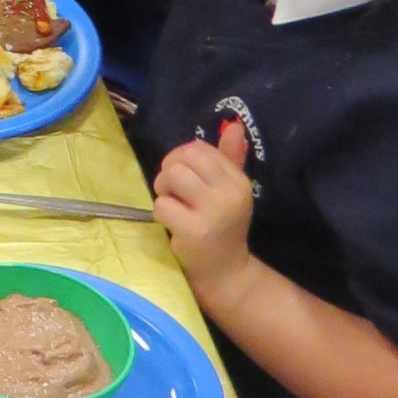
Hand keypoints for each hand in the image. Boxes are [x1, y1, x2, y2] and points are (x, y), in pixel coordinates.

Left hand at [154, 120, 257, 308]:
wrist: (226, 272)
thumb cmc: (223, 227)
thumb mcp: (230, 191)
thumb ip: (229, 157)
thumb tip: (233, 124)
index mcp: (238, 180)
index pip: (198, 149)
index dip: (180, 158)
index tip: (182, 177)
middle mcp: (229, 193)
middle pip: (183, 158)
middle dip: (168, 171)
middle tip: (173, 192)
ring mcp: (213, 213)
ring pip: (171, 177)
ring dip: (163, 190)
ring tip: (173, 205)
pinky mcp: (193, 231)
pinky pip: (161, 206)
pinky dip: (160, 214)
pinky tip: (173, 225)